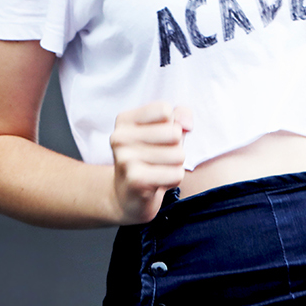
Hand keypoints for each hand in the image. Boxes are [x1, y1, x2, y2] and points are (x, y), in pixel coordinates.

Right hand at [109, 102, 191, 223]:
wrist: (128, 195)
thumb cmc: (151, 157)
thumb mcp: (164, 130)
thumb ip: (180, 115)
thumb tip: (186, 124)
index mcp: (123, 120)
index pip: (164, 110)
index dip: (172, 125)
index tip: (158, 138)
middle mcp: (119, 137)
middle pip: (174, 133)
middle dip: (176, 148)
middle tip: (160, 158)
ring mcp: (125, 158)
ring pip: (178, 154)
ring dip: (175, 165)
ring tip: (159, 170)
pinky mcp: (135, 180)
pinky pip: (176, 174)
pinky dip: (174, 180)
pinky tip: (158, 183)